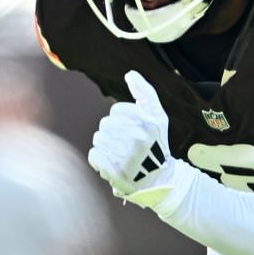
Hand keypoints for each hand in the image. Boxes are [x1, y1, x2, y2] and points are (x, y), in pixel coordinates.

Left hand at [88, 70, 178, 205]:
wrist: (159, 180)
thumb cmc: (157, 145)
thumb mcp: (158, 117)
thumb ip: (146, 93)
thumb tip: (129, 73)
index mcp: (149, 124)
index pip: (115, 111)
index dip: (119, 120)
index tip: (130, 129)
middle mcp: (139, 140)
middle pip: (104, 125)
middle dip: (111, 133)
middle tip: (123, 143)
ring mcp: (128, 157)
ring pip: (98, 139)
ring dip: (105, 146)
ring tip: (118, 153)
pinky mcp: (116, 173)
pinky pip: (94, 155)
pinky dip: (99, 159)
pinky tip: (111, 162)